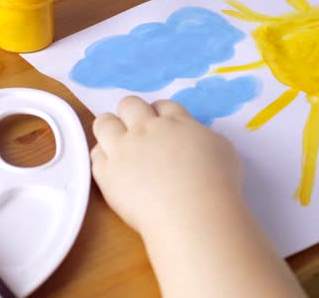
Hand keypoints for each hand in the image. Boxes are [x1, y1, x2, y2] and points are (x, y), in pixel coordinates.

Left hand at [91, 96, 241, 231]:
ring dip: (110, 129)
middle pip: (130, 105)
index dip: (160, 114)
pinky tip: (113, 168)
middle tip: (139, 132)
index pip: (163, 105)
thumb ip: (203, 138)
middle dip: (133, 114)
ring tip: (118, 145)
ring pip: (104, 123)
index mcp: (176, 122)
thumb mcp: (222, 150)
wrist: (192, 214)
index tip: (162, 126)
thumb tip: (195, 140)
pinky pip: (95, 155)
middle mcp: (147, 130)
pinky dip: (103, 158)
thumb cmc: (217, 185)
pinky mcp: (108, 174)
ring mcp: (124, 150)